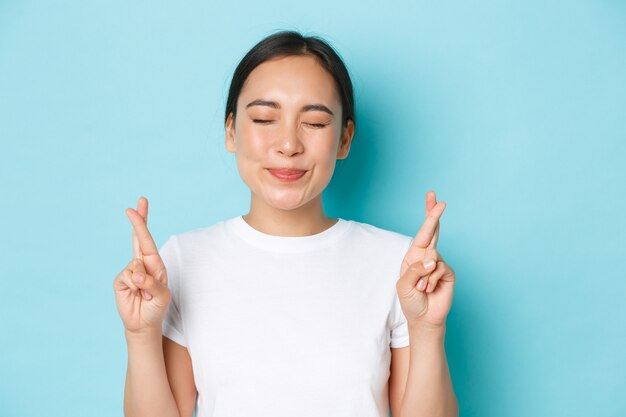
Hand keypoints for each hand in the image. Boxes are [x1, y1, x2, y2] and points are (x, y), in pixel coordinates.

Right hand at [113, 196, 171, 333]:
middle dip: (139, 220)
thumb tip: (136, 272)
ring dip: (144, 282)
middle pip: (138, 238)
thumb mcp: (162, 295)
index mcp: (155, 262)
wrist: (144, 323)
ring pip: (136, 265)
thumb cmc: (156, 307)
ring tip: (146, 294)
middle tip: (138, 202)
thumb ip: (152, 283)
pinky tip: (137, 295)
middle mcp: (142, 263)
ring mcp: (130, 271)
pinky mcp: (120, 281)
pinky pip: (128, 277)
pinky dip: (135, 287)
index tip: (137, 207)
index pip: (148, 239)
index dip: (142, 222)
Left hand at [395, 191, 455, 328]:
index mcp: (414, 256)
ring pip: (432, 257)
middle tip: (440, 201)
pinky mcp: (448, 273)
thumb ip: (415, 269)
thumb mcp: (405, 284)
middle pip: (433, 231)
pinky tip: (430, 289)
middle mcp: (426, 256)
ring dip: (423, 276)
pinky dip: (431, 280)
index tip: (433, 197)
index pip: (422, 232)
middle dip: (434, 216)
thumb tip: (432, 260)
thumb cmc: (411, 301)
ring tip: (422, 288)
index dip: (428, 215)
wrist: (423, 318)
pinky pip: (439, 269)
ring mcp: (438, 264)